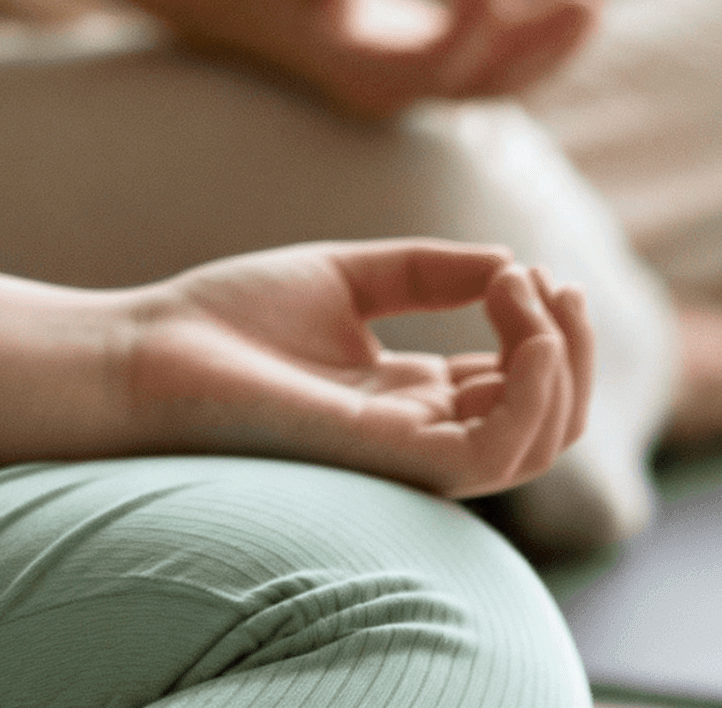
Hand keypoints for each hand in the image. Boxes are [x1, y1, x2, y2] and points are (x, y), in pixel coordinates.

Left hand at [120, 241, 592, 499]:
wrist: (148, 351)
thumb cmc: (228, 319)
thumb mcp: (345, 275)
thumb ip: (427, 271)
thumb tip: (510, 263)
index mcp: (413, 395)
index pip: (521, 383)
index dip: (546, 327)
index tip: (531, 267)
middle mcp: (422, 432)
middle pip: (549, 418)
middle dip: (573, 348)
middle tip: (550, 280)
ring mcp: (410, 452)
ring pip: (539, 442)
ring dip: (561, 361)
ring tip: (526, 292)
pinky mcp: (390, 458)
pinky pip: (496, 451)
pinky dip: (534, 391)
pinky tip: (523, 333)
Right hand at [143, 0, 603, 120]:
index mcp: (358, 74)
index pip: (445, 57)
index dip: (476, 0)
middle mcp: (388, 93)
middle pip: (489, 86)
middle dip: (545, 43)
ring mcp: (405, 85)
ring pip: (497, 83)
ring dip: (547, 45)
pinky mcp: (416, 63)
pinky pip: (486, 63)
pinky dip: (523, 35)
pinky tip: (554, 0)